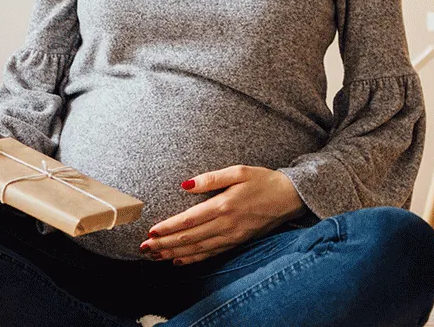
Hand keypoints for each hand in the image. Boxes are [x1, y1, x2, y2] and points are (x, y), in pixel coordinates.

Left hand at [140, 165, 307, 265]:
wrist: (289, 198)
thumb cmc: (263, 181)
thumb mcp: (238, 171)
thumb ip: (211, 178)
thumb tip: (185, 185)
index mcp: (224, 205)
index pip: (189, 220)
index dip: (168, 228)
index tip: (150, 232)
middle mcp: (226, 224)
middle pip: (189, 238)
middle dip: (165, 244)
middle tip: (144, 248)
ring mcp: (232, 236)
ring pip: (197, 249)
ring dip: (174, 253)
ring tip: (155, 256)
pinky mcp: (237, 242)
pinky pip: (211, 254)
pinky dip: (193, 259)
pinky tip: (179, 261)